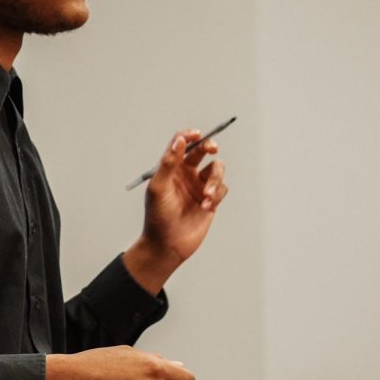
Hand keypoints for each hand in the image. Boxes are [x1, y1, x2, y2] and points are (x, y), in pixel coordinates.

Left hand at [124, 130, 228, 292]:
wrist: (167, 245)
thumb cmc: (158, 216)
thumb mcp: (159, 187)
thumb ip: (168, 162)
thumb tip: (179, 140)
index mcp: (171, 167)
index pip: (181, 143)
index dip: (189, 135)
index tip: (197, 134)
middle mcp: (186, 173)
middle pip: (203, 150)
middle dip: (210, 146)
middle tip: (212, 149)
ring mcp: (199, 186)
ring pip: (217, 169)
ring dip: (215, 179)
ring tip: (206, 196)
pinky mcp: (210, 200)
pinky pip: (222, 189)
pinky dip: (216, 195)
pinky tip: (205, 207)